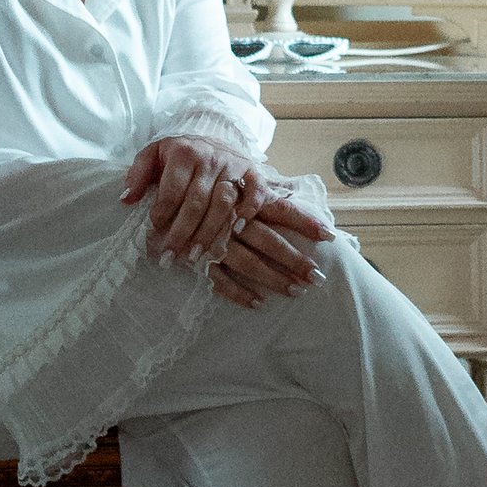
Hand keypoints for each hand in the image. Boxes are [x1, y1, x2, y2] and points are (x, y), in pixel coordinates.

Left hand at [122, 135, 266, 267]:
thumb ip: (137, 174)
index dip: (162, 214)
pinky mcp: (252, 172)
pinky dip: (250, 209)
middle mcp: (210, 158)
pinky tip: (238, 229)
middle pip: (196, 201)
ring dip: (210, 231)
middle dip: (182, 232)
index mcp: (183, 153)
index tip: (153, 234)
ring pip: (223, 202)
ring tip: (197, 254)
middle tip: (170, 256)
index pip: (172, 190)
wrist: (211, 133)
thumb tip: (126, 199)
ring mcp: (233, 166)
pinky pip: (256, 191)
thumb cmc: (178, 151)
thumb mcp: (153, 154)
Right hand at [205, 192, 326, 308]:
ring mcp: (214, 243)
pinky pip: (220, 282)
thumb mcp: (227, 182)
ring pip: (249, 264)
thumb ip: (258, 189)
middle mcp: (231, 222)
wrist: (157, 200)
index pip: (279, 209)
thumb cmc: (198, 191)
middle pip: (269, 241)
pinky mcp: (198, 261)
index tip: (329, 234)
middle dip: (294, 260)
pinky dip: (239, 294)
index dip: (304, 221)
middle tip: (317, 276)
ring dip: (273, 279)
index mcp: (242, 201)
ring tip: (296, 291)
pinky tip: (258, 304)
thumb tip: (291, 188)